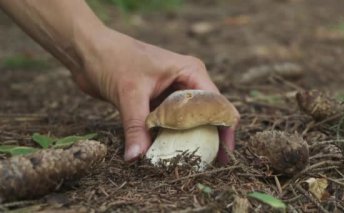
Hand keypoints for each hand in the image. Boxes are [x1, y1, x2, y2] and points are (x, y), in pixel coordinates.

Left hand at [73, 28, 239, 161]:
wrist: (88, 51)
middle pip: (205, 114)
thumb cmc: (112, 58)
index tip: (223, 154)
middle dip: (207, 137)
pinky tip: (166, 153)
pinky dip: (168, 137)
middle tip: (208, 163)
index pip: (217, 103)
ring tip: (189, 162)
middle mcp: (185, 81)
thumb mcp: (129, 92)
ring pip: (186, 120)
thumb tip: (137, 157)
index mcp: (190, 71)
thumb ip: (136, 125)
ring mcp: (171, 91)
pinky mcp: (156, 101)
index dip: (224, 128)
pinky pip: (168, 123)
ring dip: (186, 139)